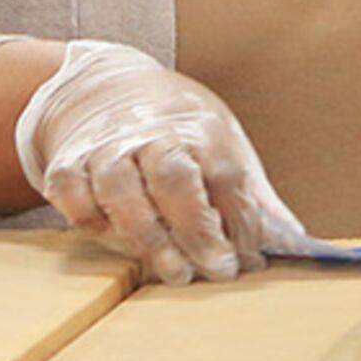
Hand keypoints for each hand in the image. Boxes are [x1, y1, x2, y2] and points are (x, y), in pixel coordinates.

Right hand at [10, 39, 296, 283]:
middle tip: (216, 271)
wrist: (104, 87)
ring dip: (148, 236)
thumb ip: (254, 196)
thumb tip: (294, 241)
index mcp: (199, 127)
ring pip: (121, 189)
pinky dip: (94, 222)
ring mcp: (105, 147)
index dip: (240, 219)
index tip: (249, 258)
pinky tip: (120, 245)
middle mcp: (150, 132)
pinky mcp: (67, 163)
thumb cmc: (176, 130)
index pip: (224, 174)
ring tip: (173, 273)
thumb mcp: (224, 146)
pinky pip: (74, 195)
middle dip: (196, 228)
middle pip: (173, 178)